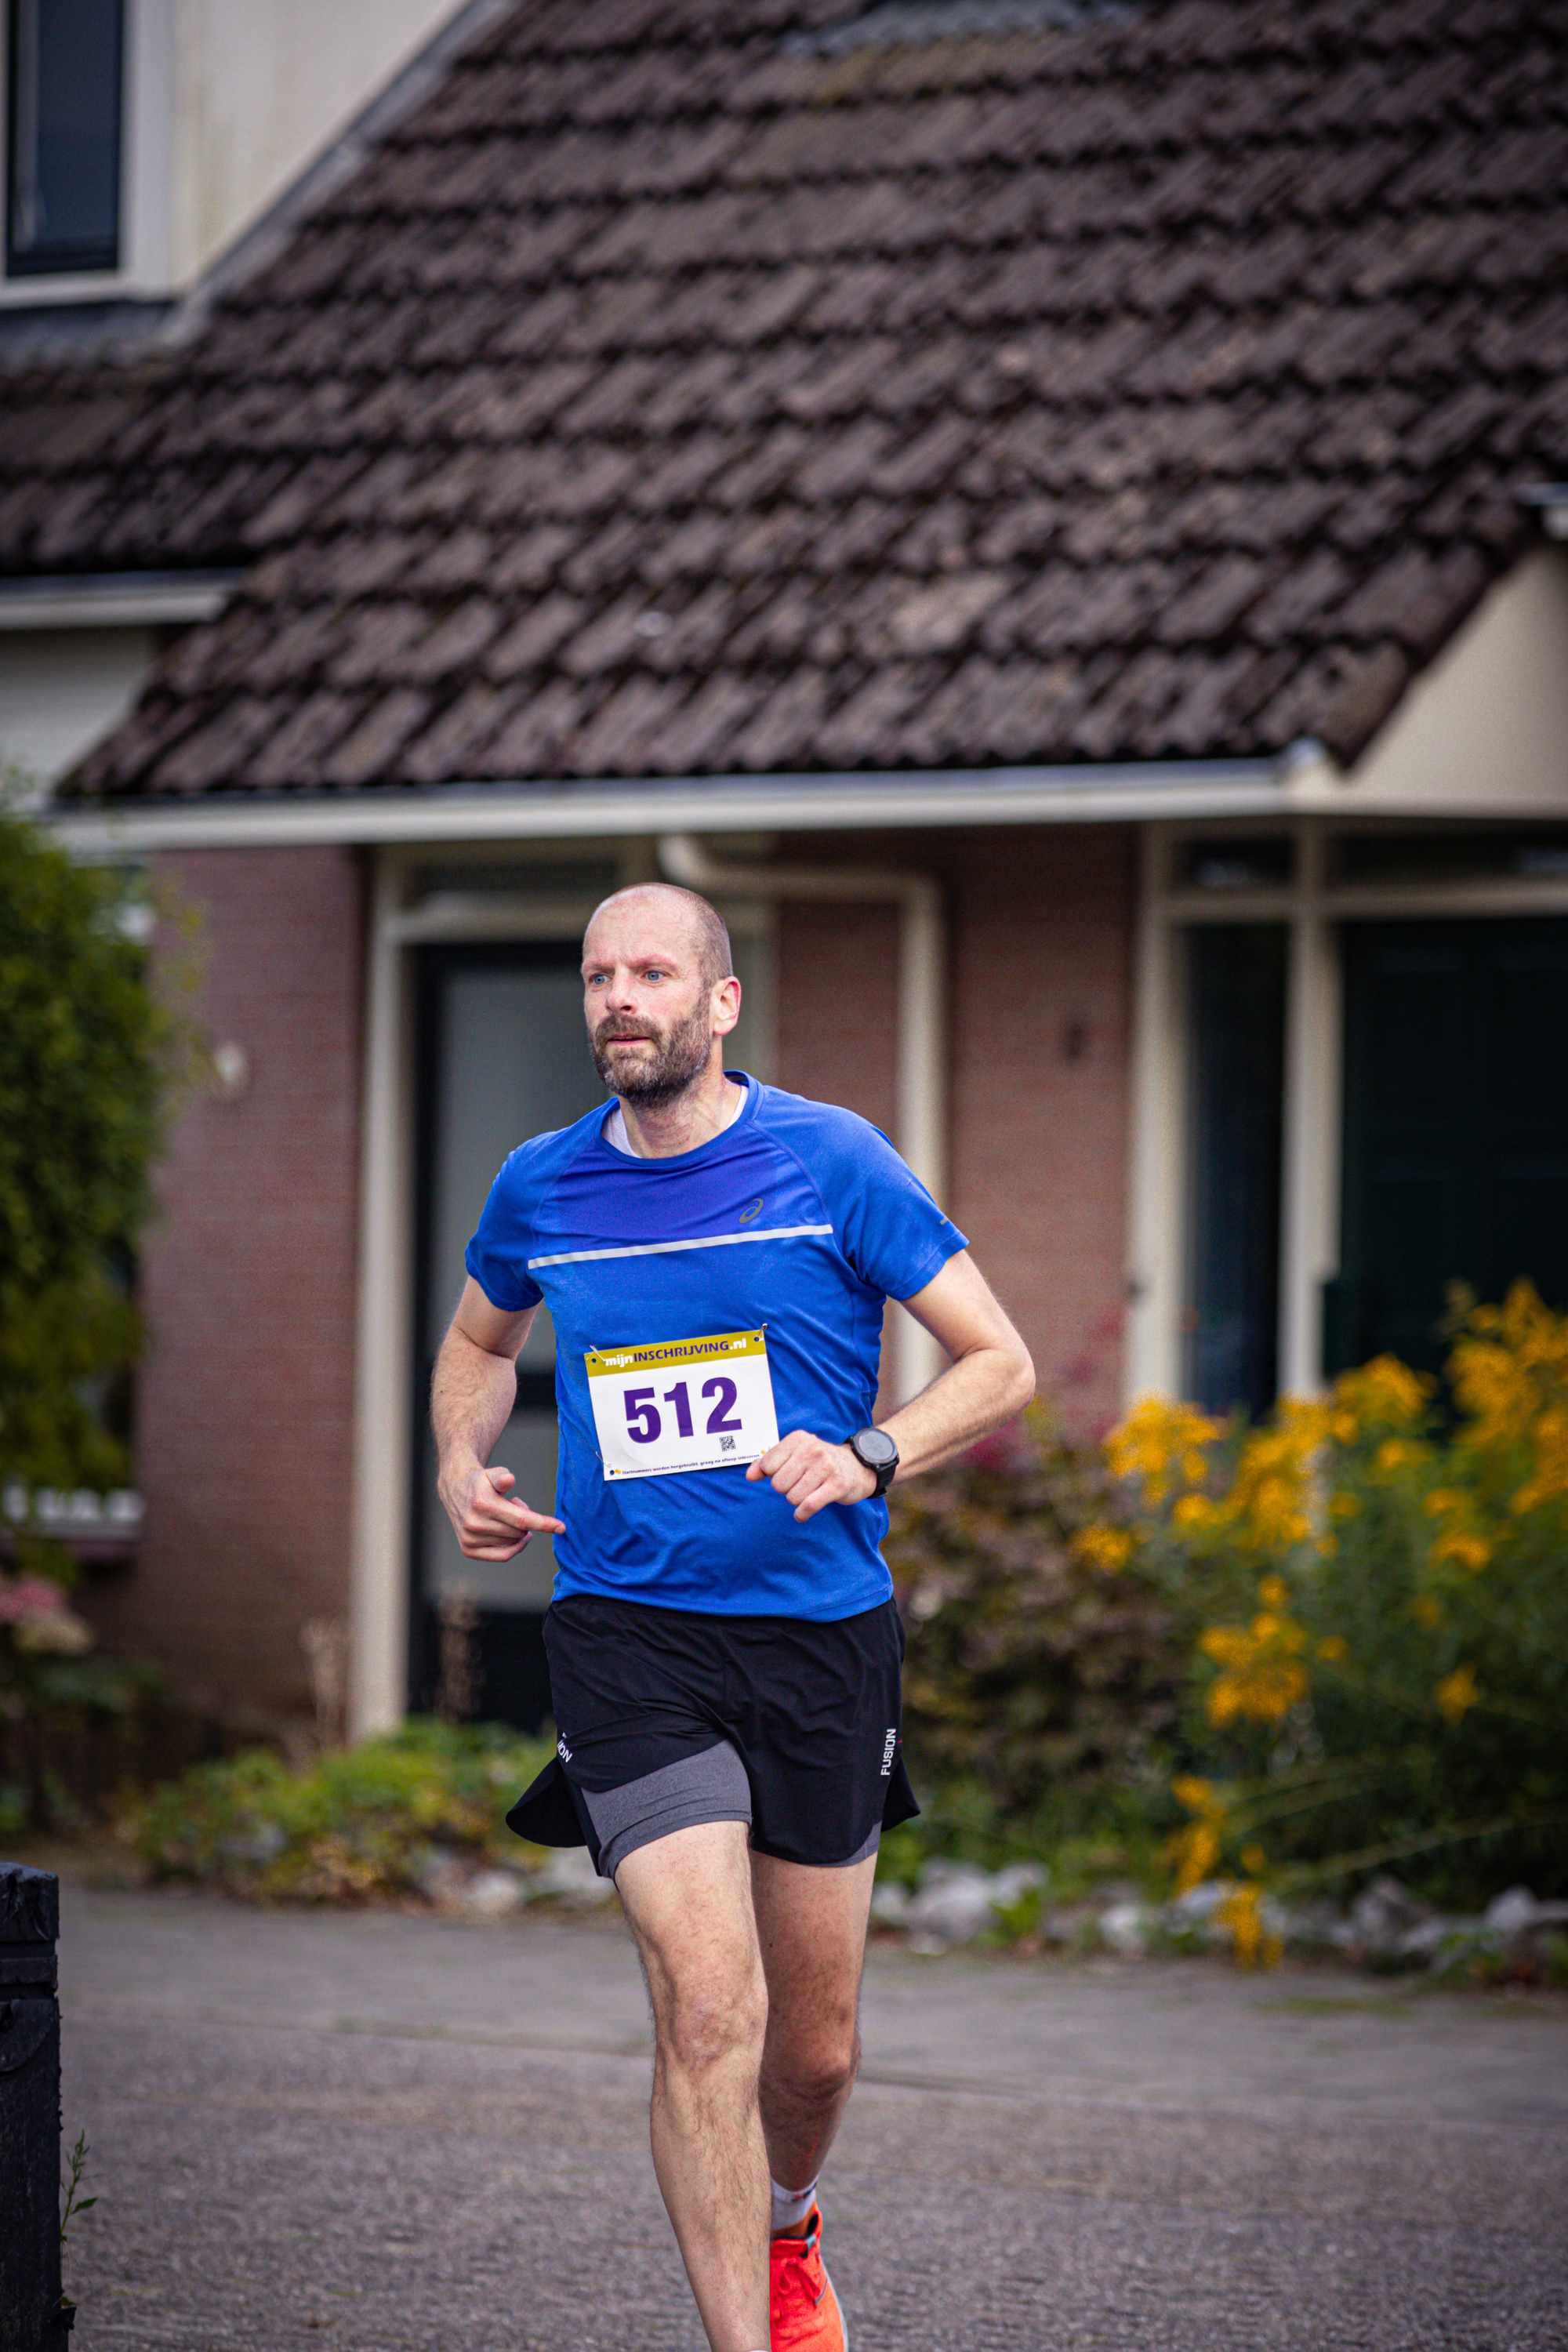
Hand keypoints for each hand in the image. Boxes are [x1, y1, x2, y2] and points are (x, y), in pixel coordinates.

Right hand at [438, 1460, 564, 1560]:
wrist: (455, 1489)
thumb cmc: (481, 1482)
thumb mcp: (493, 1473)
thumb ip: (503, 1476)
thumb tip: (509, 1480)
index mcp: (483, 1504)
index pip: (521, 1519)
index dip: (543, 1524)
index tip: (561, 1527)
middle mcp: (474, 1523)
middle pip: (518, 1531)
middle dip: (525, 1520)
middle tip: (515, 1505)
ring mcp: (470, 1538)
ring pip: (511, 1543)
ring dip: (516, 1531)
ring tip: (505, 1515)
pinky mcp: (468, 1549)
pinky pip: (501, 1556)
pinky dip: (514, 1548)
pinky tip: (518, 1537)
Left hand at [746, 1431, 876, 1521]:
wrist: (859, 1466)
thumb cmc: (820, 1462)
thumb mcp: (794, 1454)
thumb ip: (768, 1462)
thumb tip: (750, 1475)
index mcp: (798, 1439)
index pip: (768, 1465)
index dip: (773, 1475)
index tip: (786, 1473)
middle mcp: (812, 1450)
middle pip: (778, 1484)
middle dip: (786, 1489)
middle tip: (799, 1484)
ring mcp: (826, 1467)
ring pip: (793, 1497)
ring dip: (797, 1500)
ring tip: (808, 1492)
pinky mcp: (837, 1485)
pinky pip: (808, 1506)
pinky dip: (802, 1514)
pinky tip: (802, 1513)